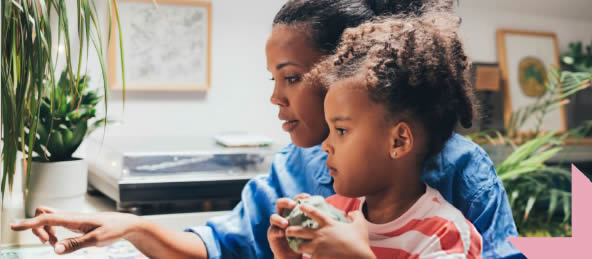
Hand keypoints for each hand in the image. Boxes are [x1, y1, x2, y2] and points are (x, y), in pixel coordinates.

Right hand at [10, 206, 141, 254]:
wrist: (126, 224)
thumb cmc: (114, 230)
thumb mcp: (96, 240)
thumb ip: (75, 245)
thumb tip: (54, 250)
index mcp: (74, 218)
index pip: (46, 217)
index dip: (29, 223)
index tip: (13, 225)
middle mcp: (70, 216)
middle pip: (42, 214)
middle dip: (37, 228)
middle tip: (49, 243)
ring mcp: (71, 219)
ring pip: (47, 218)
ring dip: (44, 232)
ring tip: (55, 244)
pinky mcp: (73, 223)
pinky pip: (54, 223)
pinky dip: (51, 232)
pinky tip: (59, 242)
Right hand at [268, 193, 310, 258]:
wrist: (294, 254)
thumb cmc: (304, 239)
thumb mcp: (310, 229)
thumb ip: (314, 220)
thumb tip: (330, 212)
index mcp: (292, 211)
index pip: (295, 199)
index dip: (300, 196)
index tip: (308, 196)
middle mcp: (283, 215)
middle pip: (280, 203)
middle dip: (286, 202)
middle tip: (293, 205)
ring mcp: (276, 224)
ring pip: (273, 217)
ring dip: (279, 219)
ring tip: (286, 223)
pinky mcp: (272, 234)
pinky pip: (272, 231)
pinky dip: (277, 231)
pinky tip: (283, 233)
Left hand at [285, 204, 375, 258]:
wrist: (360, 258)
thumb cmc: (361, 243)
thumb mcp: (360, 226)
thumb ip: (356, 216)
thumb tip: (352, 212)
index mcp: (329, 225)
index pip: (315, 213)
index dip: (306, 208)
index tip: (300, 206)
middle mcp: (321, 234)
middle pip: (300, 230)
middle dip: (292, 230)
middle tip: (288, 230)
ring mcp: (318, 247)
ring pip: (301, 246)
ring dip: (299, 247)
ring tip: (297, 247)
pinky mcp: (318, 258)